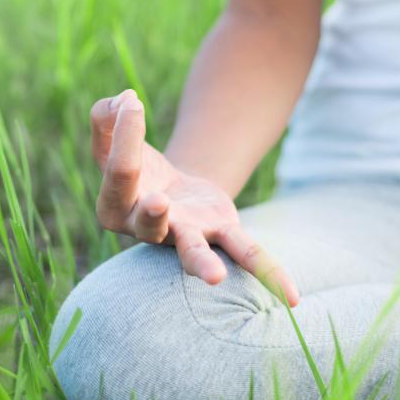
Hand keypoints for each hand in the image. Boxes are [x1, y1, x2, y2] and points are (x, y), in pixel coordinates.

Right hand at [90, 89, 299, 304]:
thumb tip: (124, 102)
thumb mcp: (112, 132)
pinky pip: (246, 253)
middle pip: (148, 220)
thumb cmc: (136, 161)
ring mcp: (185, 235)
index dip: (127, 132)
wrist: (171, 188)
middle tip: (159, 201)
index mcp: (114, 205)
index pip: (121, 170)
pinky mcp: (221, 231)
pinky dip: (269, 272)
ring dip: (201, 263)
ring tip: (213, 277)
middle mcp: (147, 229)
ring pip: (192, 251)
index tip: (134, 102)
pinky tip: (292, 297)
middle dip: (152, 213)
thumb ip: (107, 115)